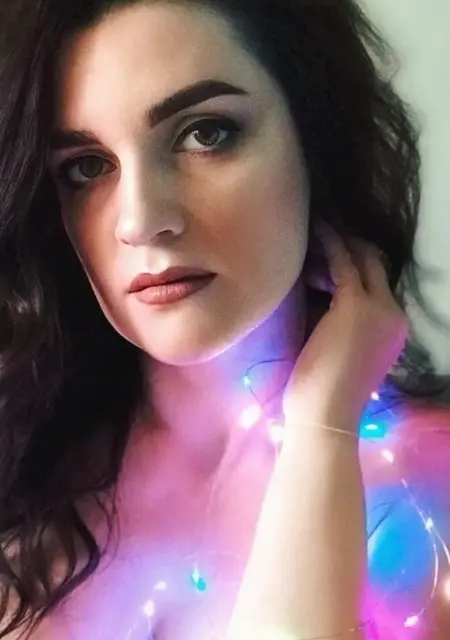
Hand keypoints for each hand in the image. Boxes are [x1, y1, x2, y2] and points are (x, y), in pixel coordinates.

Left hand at [283, 225, 408, 432]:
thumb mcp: (342, 354)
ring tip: (314, 231)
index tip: (330, 251)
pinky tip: (315, 231)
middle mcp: (393, 314)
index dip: (355, 263)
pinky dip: (329, 243)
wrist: (324, 419)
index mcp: (391, 329)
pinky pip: (342, 262)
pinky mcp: (355, 305)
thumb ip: (342, 326)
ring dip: (338, 242)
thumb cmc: (323, 396)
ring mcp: (378, 308)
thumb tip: (321, 298)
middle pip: (375, 264)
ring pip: (361, 258)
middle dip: (351, 245)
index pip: (377, 284)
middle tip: (324, 230)